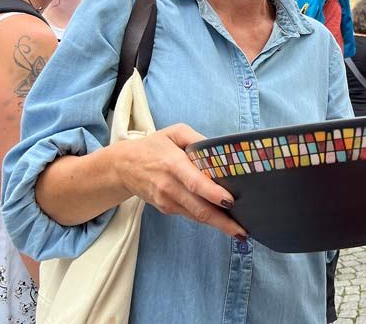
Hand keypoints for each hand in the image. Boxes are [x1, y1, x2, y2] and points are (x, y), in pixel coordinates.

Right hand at [116, 123, 245, 237]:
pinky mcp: (166, 209)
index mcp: (173, 164)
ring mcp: (167, 201)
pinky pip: (190, 215)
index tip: (230, 202)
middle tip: (243, 231)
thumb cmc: (154, 147)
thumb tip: (220, 150)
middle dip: (222, 221)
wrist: (123, 167)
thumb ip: (197, 139)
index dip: (213, 193)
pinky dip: (207, 219)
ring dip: (218, 225)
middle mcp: (169, 186)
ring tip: (239, 231)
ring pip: (196, 216)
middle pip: (199, 208)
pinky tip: (222, 221)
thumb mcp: (175, 133)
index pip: (195, 182)